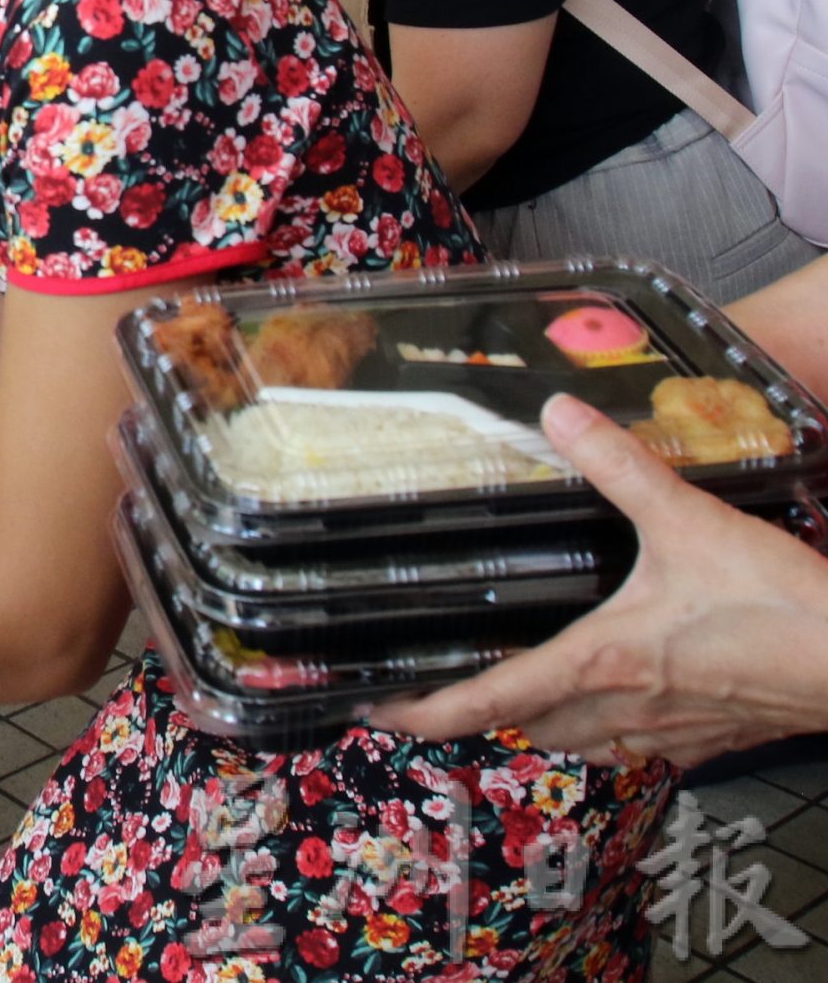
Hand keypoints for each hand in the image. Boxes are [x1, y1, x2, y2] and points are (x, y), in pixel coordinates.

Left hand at [371, 396, 827, 767]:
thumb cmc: (787, 608)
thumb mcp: (692, 521)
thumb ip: (620, 466)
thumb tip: (560, 415)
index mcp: (601, 663)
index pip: (489, 700)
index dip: (423, 712)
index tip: (377, 710)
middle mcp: (624, 710)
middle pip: (525, 726)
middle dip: (481, 711)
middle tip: (442, 688)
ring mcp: (670, 733)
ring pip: (578, 743)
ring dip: (544, 721)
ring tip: (519, 688)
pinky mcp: (710, 740)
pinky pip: (635, 747)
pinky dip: (607, 727)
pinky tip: (616, 698)